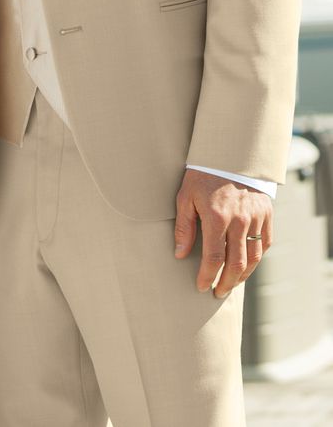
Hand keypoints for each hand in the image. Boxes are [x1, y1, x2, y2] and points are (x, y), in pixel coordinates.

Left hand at [174, 169, 271, 296]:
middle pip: (236, 263)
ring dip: (243, 275)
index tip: (201, 287)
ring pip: (253, 257)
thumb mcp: (185, 197)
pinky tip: (247, 265)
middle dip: (226, 283)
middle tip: (217, 293)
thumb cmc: (202, 176)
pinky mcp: (266, 213)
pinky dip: (257, 257)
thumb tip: (180, 254)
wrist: (229, 153)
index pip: (214, 257)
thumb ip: (183, 227)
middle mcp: (239, 220)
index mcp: (217, 217)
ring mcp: (256, 217)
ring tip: (231, 284)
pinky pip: (265, 242)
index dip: (207, 276)